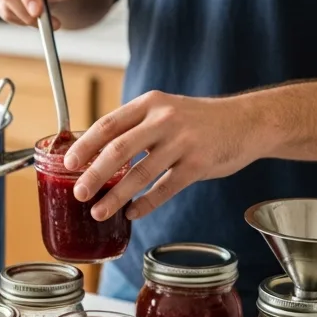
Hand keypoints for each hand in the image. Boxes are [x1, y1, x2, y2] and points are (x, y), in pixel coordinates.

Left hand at [62, 91, 263, 221]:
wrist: (248, 121)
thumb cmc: (197, 120)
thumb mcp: (163, 110)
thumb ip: (133, 127)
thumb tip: (93, 154)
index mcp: (149, 104)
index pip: (108, 124)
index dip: (85, 145)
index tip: (68, 163)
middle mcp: (164, 119)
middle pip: (119, 150)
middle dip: (94, 174)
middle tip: (79, 193)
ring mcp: (183, 142)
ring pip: (141, 173)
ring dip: (116, 196)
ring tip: (99, 212)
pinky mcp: (199, 164)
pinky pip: (165, 188)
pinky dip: (145, 203)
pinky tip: (131, 213)